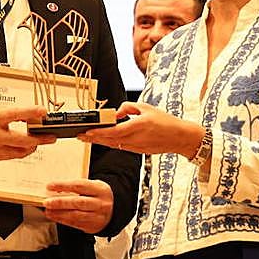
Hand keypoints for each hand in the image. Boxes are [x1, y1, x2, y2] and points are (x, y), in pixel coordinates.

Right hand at [0, 106, 54, 162]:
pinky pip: (13, 156)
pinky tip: (26, 146)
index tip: (43, 111)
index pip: (15, 113)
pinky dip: (21, 151)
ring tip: (39, 141)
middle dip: (40, 139)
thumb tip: (31, 116)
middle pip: (22, 140)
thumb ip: (10, 114)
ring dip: (32, 146)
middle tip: (50, 136)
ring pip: (20, 151)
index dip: (31, 112)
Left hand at [44, 179, 113, 234]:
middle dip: (60, 202)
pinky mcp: (93, 226)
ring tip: (48, 211)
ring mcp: (97, 216)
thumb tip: (55, 188)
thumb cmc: (98, 195)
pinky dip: (63, 220)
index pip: (80, 186)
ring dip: (59, 214)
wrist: (114, 210)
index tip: (50, 186)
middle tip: (47, 202)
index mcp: (100, 189)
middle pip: (78, 202)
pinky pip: (76, 224)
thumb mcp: (93, 186)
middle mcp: (100, 203)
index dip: (64, 185)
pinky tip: (55, 217)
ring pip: (76, 215)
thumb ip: (78, 187)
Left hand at [80, 101, 203, 158]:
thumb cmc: (164, 120)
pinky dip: (110, 144)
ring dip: (99, 142)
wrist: (179, 137)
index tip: (86, 131)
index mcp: (138, 126)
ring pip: (113, 145)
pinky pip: (121, 147)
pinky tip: (102, 141)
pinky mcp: (138, 151)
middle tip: (79, 136)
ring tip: (86, 138)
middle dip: (93, 138)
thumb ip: (128, 108)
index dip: (98, 133)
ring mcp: (136, 147)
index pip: (113, 131)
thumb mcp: (147, 107)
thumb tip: (115, 113)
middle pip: (109, 140)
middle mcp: (135, 138)